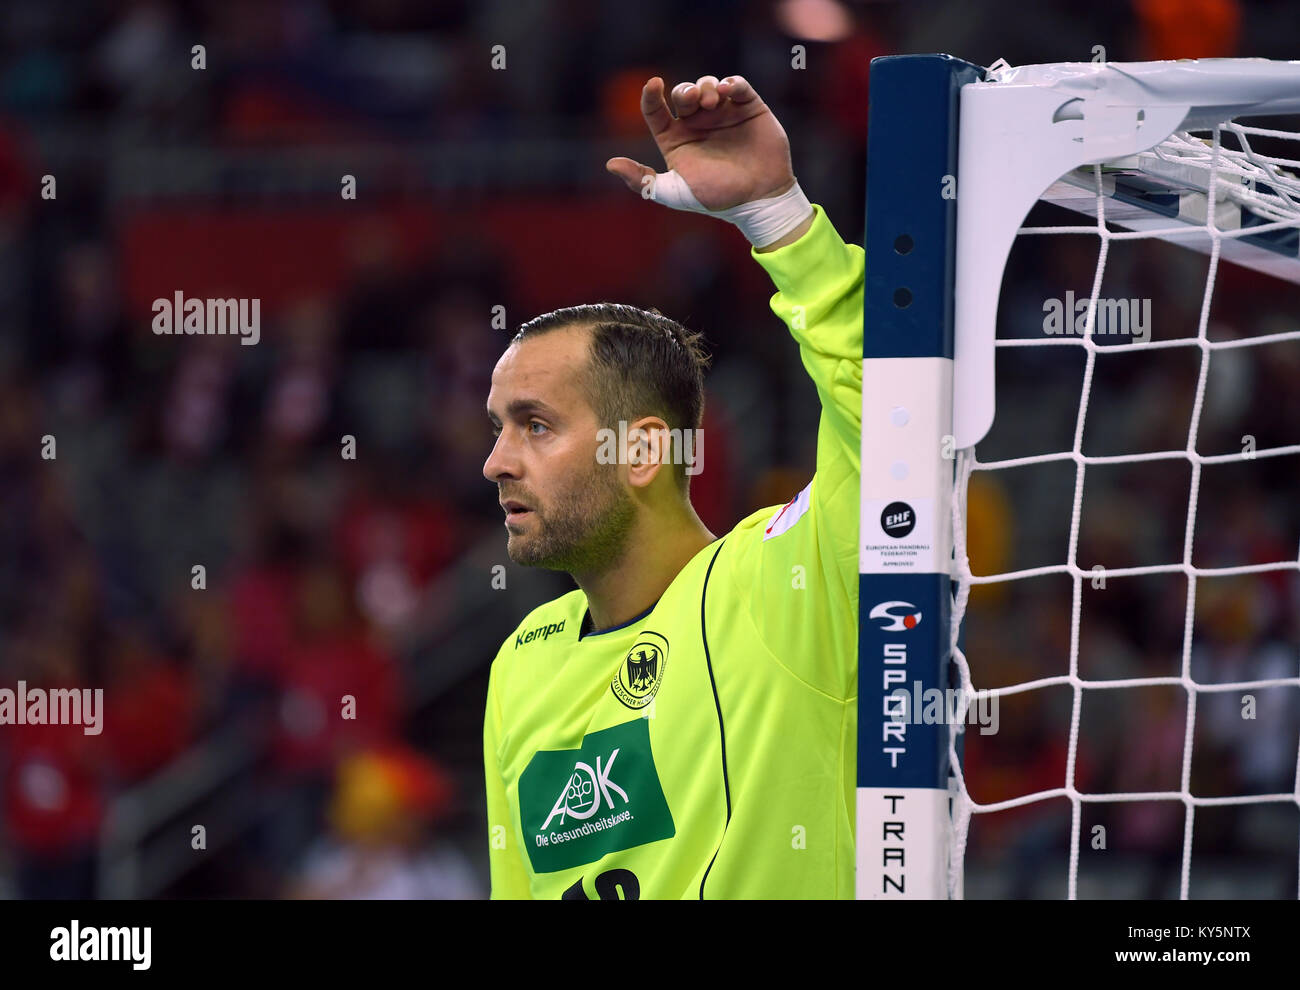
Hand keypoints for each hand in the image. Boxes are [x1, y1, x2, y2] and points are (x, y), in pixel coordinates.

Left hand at [606, 75, 794, 211]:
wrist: (759, 200)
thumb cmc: (718, 198)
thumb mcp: (676, 193)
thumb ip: (644, 180)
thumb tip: (610, 164)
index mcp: (676, 140)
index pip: (655, 111)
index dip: (650, 95)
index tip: (652, 84)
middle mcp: (697, 124)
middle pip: (682, 94)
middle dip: (685, 91)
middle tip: (693, 99)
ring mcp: (723, 114)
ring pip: (707, 85)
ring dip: (706, 86)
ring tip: (712, 101)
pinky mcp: (748, 108)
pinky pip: (737, 85)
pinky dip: (731, 83)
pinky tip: (728, 90)